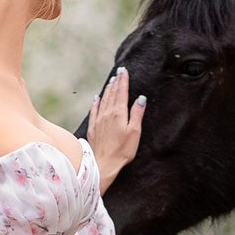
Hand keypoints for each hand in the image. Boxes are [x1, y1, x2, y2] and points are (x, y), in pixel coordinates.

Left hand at [87, 68, 143, 191]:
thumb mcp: (134, 132)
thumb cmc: (122, 150)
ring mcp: (99, 120)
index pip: (121, 92)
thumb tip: (141, 98)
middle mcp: (107, 113)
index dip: (123, 81)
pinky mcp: (93, 127)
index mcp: (119, 113)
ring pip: (103, 100)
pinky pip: (94, 110)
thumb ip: (137, 114)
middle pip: (112, 93)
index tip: (124, 71)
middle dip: (116, 82)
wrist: (103, 164)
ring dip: (108, 89)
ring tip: (111, 81)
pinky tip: (97, 97)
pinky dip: (96, 102)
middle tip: (119, 72)